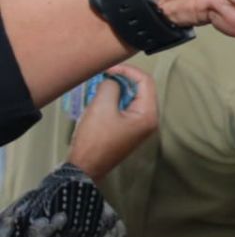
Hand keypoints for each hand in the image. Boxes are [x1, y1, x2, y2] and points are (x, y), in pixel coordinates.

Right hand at [67, 65, 157, 181]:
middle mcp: (148, 120)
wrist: (83, 168)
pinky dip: (114, 100)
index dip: (128, 70)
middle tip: (104, 74)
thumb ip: (111, 86)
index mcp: (148, 114)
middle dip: (123, 79)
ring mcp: (138, 127)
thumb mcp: (101, 107)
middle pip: (141, 89)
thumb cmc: (94, 140)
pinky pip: (125, 108)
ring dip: (117, 90)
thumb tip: (112, 81)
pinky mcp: (127, 131)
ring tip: (100, 85)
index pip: (145, 82)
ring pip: (132, 99)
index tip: (109, 68)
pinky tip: (100, 99)